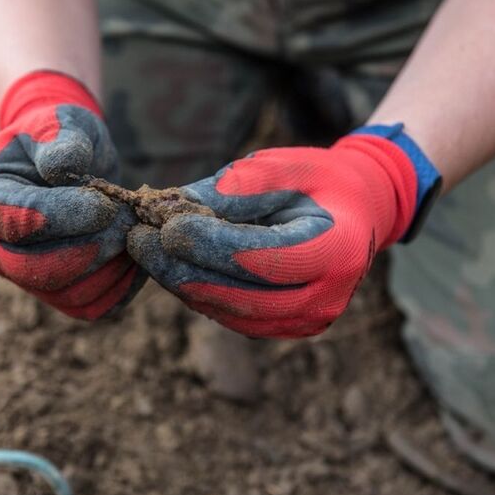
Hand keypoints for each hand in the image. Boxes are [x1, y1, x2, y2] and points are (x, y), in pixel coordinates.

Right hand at [0, 71, 144, 318]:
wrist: (68, 156)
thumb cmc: (58, 134)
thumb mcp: (57, 121)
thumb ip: (58, 139)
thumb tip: (61, 167)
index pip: (16, 222)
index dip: (65, 216)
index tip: (106, 202)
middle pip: (37, 269)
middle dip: (91, 245)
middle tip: (127, 219)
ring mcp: (22, 277)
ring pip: (67, 293)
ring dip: (111, 266)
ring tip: (135, 230)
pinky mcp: (56, 292)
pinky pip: (89, 306)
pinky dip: (120, 286)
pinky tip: (138, 255)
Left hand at [127, 134, 420, 337]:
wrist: (357, 213)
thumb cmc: (319, 182)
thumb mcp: (286, 167)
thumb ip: (236, 188)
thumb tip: (174, 208)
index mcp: (336, 252)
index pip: (261, 258)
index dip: (209, 245)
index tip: (164, 226)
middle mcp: (325, 299)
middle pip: (239, 294)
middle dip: (181, 268)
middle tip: (138, 239)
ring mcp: (305, 322)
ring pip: (228, 311)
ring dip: (180, 282)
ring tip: (144, 247)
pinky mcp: (283, 328)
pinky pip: (231, 315)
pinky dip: (196, 290)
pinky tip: (167, 262)